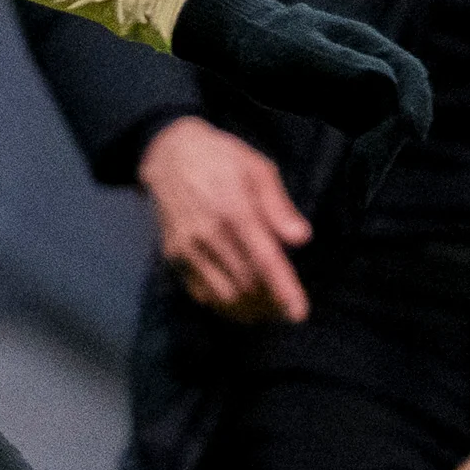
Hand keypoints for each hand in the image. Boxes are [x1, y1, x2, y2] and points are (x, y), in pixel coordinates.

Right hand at [141, 116, 313, 323]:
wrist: (168, 155)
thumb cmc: (221, 159)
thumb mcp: (257, 168)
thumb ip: (278, 206)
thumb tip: (301, 239)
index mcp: (234, 209)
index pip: (263, 259)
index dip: (283, 290)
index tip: (298, 314)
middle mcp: (208, 234)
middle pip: (245, 284)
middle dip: (270, 304)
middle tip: (286, 308)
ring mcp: (187, 249)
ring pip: (222, 296)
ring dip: (248, 310)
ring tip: (267, 310)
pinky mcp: (173, 257)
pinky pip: (201, 294)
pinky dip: (224, 305)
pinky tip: (240, 301)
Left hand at [171, 0, 431, 218]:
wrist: (243, 45)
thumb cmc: (266, 44)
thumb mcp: (299, 55)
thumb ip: (342, 66)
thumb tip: (387, 82)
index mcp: (365, 45)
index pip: (408, 73)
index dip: (417, 102)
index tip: (414, 134)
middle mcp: (373, 67)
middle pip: (399, 110)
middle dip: (385, 148)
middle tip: (362, 186)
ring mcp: (364, 90)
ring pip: (386, 132)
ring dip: (376, 164)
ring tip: (356, 200)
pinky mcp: (350, 110)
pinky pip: (368, 141)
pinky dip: (364, 167)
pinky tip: (354, 196)